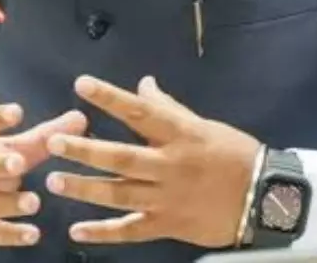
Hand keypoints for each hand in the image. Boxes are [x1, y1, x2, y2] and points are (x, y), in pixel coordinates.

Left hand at [45, 75, 262, 247]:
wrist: (263, 197)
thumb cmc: (233, 154)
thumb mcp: (203, 125)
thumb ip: (169, 108)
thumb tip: (143, 84)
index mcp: (180, 134)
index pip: (140, 111)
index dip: (110, 98)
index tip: (82, 84)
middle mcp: (170, 165)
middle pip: (121, 157)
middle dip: (85, 150)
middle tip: (53, 143)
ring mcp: (167, 198)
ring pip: (119, 193)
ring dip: (85, 188)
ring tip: (54, 182)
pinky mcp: (168, 224)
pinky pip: (130, 231)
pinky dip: (103, 232)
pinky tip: (77, 231)